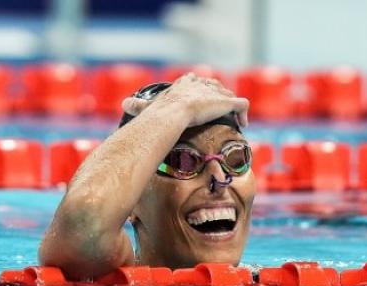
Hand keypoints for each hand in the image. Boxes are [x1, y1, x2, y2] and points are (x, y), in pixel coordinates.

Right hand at [121, 73, 248, 127]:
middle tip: (219, 111)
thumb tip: (123, 105)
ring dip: (231, 107)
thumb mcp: (149, 107)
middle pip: (214, 86)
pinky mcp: (228, 102)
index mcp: (185, 84)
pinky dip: (244, 114)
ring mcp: (217, 93)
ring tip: (233, 119)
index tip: (200, 97)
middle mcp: (202, 85)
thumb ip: (137, 106)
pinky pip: (242, 105)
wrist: (176, 110)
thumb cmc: (162, 110)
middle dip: (218, 97)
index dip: (198, 87)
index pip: (193, 80)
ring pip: (229, 95)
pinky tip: (243, 125)